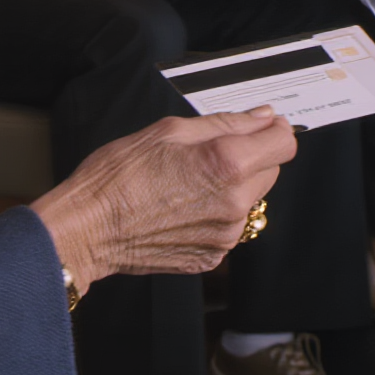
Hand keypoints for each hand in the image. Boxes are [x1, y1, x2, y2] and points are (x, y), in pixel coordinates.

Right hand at [33, 108, 296, 293]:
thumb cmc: (118, 175)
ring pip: (250, 200)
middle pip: (271, 171)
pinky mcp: (213, 256)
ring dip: (232, 188)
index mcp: (227, 163)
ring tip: (186, 184)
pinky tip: (180, 208)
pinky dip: (215, 215)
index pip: (285, 143)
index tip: (258, 128)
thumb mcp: (169, 129)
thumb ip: (225, 123)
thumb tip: (263, 117)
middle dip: (250, 158)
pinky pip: (229, 227)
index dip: (273, 130)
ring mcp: (226, 235)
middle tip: (207, 155)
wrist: (89, 228)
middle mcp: (235, 202)